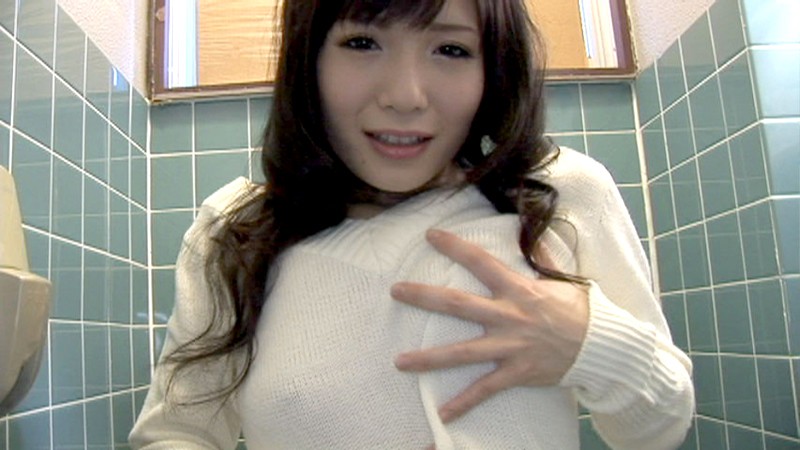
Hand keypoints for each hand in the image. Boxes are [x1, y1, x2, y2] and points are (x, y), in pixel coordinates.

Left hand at [391, 229, 589, 422]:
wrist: (602, 346)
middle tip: (396, 291)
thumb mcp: (559, 279)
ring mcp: (510, 346)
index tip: (430, 235)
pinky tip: (443, 414)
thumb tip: (531, 233)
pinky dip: (464, 403)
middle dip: (424, 297)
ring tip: (399, 362)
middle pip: (458, 304)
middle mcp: (509, 316)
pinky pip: (486, 390)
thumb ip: (540, 258)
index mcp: (517, 289)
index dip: (455, 247)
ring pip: (462, 353)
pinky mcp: (517, 373)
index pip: (480, 261)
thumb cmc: (579, 310)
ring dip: (429, 358)